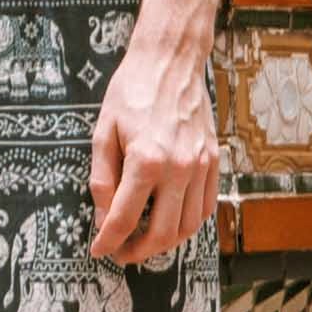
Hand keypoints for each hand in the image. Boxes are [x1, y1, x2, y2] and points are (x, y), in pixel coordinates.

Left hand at [86, 22, 219, 268]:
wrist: (171, 60)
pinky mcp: (214, 161)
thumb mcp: (104, 131)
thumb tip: (103, 217)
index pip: (124, 219)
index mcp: (146, 160)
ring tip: (144, 240)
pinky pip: (205, 208)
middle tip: (120, 251)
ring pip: (186, 227)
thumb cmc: (132, 91)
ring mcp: (200, 166)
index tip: (98, 251)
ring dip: (164, 243)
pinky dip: (188, 225)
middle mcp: (178, 168)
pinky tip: (170, 222)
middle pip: (161, 234)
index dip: (108, 242)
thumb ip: (102, 179)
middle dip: (137, 251)